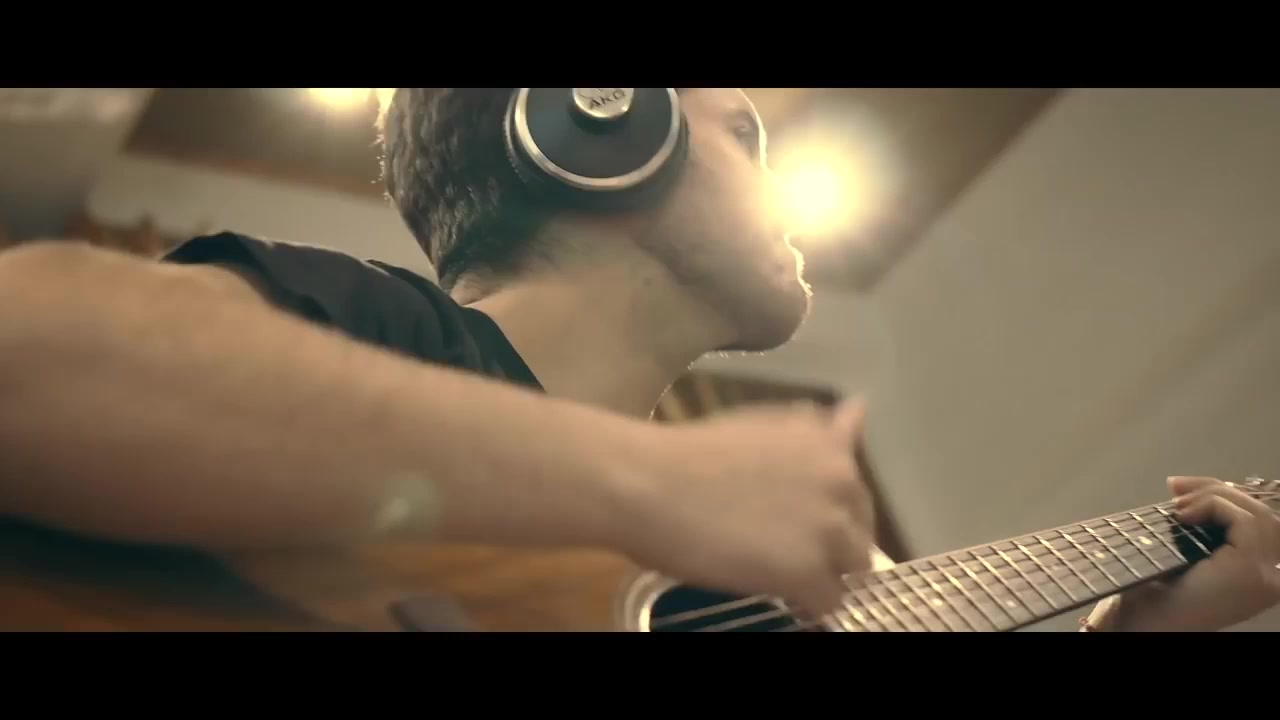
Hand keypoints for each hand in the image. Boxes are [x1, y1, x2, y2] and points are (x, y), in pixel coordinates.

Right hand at [619, 398, 875, 617]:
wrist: (649, 484)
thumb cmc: (688, 452)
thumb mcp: (761, 423)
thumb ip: (811, 430)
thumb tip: (857, 410)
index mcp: (826, 441)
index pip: (855, 485)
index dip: (829, 507)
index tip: (801, 518)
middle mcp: (840, 478)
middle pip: (860, 529)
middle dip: (831, 541)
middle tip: (783, 546)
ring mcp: (829, 527)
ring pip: (851, 566)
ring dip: (822, 571)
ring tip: (778, 570)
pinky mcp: (810, 572)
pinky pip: (828, 601)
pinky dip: (806, 602)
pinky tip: (776, 591)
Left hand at [1096, 476, 1279, 630]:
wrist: (1140, 625)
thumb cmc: (1150, 597)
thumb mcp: (1178, 553)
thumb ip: (1194, 527)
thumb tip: (1181, 488)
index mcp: (1255, 575)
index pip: (1254, 523)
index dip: (1221, 497)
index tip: (1178, 488)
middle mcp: (1269, 579)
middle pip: (1260, 514)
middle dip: (1215, 489)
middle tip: (1174, 485)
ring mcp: (1264, 577)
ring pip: (1257, 513)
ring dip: (1213, 497)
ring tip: (1177, 505)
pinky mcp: (1250, 570)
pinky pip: (1245, 520)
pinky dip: (1213, 506)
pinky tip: (1183, 515)